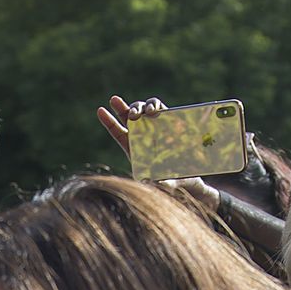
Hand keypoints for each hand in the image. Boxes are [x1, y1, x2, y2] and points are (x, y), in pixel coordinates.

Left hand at [98, 95, 224, 214]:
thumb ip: (159, 182)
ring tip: (148, 112)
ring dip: (142, 106)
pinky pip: (160, 108)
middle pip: (128, 116)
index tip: (100, 110)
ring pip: (143, 110)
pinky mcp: (169, 122)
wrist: (190, 178)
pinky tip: (156, 110)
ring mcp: (155, 127)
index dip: (108, 121)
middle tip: (133, 115)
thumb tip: (150, 182)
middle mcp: (142, 136)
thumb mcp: (166, 183)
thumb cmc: (174, 181)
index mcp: (134, 149)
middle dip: (126, 109)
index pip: (117, 132)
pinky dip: (156, 106)